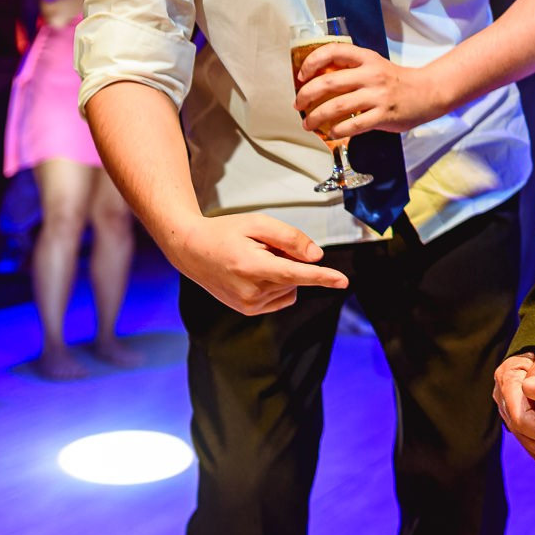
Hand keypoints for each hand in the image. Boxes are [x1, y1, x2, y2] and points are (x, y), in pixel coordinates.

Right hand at [165, 212, 347, 314]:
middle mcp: (250, 291)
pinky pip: (281, 298)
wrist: (192, 250)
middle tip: (264, 247)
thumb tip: (315, 256)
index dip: (322, 277)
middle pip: (294, 277)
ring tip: (256, 259)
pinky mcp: (247, 310)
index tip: (343, 281)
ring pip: (290, 289)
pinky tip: (258, 273)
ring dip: (283, 274)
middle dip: (290, 261)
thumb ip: (289, 238)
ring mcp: (248, 304)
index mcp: (252, 267)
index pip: (296, 274)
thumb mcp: (258, 224)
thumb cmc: (225, 233)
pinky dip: (279, 286)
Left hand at [295, 42, 447, 138]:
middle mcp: (370, 75)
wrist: (428, 92)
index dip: (312, 62)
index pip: (333, 51)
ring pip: (337, 106)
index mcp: (366, 58)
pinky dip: (338, 131)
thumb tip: (319, 83)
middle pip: (328, 82)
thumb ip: (352, 70)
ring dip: (316, 117)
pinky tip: (331, 134)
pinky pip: (354, 125)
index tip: (301, 75)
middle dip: (306, 95)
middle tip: (298, 105)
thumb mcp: (375, 65)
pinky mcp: (383, 115)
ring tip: (308, 124)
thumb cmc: (397, 81)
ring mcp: (377, 96)